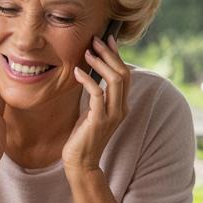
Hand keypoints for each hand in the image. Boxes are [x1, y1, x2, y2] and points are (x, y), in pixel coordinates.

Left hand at [64, 34, 130, 173]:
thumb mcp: (92, 112)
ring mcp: (112, 115)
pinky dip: (88, 79)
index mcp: (121, 106)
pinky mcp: (99, 120)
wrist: (81, 162)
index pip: (125, 75)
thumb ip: (96, 96)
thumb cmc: (83, 136)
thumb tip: (91, 74)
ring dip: (101, 63)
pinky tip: (77, 72)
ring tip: (87, 52)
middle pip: (123, 74)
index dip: (117, 56)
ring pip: (115, 80)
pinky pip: (97, 93)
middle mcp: (121, 109)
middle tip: (96, 40)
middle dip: (110, 54)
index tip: (107, 40)